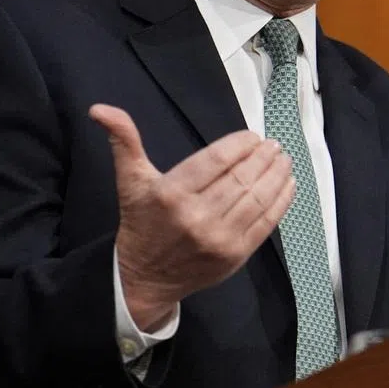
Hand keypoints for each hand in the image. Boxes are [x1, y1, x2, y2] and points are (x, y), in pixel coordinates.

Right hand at [89, 104, 294, 330]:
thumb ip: (124, 142)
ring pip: (258, 198)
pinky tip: (288, 184)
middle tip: (274, 145)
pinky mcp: (235, 255)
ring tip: (284, 160)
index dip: (241, 145)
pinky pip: (266, 223)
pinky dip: (281, 201)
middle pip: (242, 178)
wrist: (144, 279)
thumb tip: (100, 108)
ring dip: (277, 175)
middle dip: (263, 157)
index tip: (253, 137)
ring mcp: (219, 238)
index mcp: (172, 194)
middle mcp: (197, 216)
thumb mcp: (130, 181)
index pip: (217, 160)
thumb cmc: (141, 223)